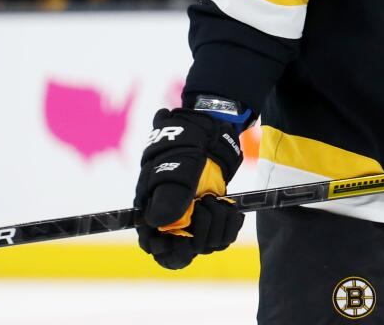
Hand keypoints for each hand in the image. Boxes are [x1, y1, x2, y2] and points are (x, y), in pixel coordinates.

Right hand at [133, 108, 243, 268]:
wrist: (211, 130)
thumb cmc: (186, 144)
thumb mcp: (177, 167)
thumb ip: (169, 195)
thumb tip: (159, 224)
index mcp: (153, 209)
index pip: (154, 247)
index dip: (168, 251)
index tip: (185, 241)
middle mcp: (173, 218)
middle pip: (183, 252)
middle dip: (199, 235)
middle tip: (204, 207)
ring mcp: (194, 218)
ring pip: (206, 245)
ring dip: (217, 224)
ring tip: (215, 199)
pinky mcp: (214, 215)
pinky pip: (224, 236)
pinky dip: (230, 224)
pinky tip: (230, 207)